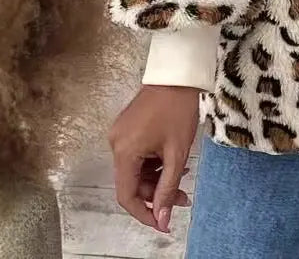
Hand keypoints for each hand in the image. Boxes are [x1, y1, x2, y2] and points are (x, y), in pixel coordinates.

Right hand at [109, 85, 198, 232]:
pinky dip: (153, 162)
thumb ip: (168, 188)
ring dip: (157, 177)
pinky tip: (171, 160)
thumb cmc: (178, 108)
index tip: (162, 223)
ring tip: (183, 176)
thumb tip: (162, 218)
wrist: (177, 74)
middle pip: (132, 182)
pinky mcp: (127, 127)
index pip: (126, 195)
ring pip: (136, 169)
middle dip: (156, 194)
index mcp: (124, 151)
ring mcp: (120, 134)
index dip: (144, 213)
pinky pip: (136, 154)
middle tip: (183, 198)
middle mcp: (115, 143)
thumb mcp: (177, 152)